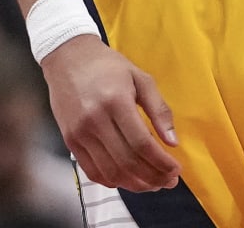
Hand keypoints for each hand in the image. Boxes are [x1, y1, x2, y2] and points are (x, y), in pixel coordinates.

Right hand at [41, 35, 180, 191]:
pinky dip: (113, 181)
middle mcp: (95, 120)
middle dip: (152, 177)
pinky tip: (129, 180)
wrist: (68, 58)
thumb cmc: (108, 66)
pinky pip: (92, 171)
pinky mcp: (70, 141)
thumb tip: (173, 141)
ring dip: (135, 184)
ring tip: (153, 184)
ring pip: (110, 172)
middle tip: (168, 182)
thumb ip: (159, 110)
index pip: (142, 144)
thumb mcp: (141, 78)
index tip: (176, 170)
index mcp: (116, 102)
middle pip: (127, 162)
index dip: (161, 162)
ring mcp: (79, 133)